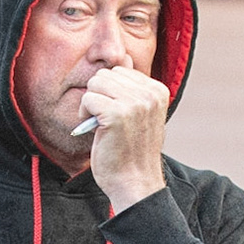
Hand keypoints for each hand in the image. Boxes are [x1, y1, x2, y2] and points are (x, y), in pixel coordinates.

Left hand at [83, 66, 169, 210]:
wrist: (135, 183)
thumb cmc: (132, 152)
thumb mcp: (141, 115)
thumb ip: (133, 91)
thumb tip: (119, 60)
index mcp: (158, 90)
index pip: (121, 71)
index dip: (110, 92)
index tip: (116, 115)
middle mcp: (149, 93)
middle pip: (106, 74)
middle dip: (99, 95)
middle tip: (104, 120)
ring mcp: (134, 103)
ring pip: (95, 83)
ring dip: (91, 103)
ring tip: (99, 123)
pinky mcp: (116, 114)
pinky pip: (88, 98)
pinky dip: (85, 114)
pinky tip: (95, 129)